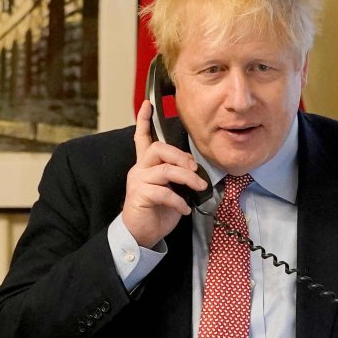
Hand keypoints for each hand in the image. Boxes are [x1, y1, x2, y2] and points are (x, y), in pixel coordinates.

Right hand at [121, 100, 207, 245]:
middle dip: (181, 156)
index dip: (144, 120)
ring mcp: (138, 181)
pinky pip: (163, 192)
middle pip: (158, 149)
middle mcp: (139, 169)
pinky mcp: (140, 195)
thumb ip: (178, 175)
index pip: (142, 138)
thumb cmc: (157, 212)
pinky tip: (185, 209)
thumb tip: (195, 170)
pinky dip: (179, 201)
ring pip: (165, 170)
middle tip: (194, 169)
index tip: (147, 104)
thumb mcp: (172, 189)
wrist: (141, 234)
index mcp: (146, 165)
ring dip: (187, 178)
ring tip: (198, 188)